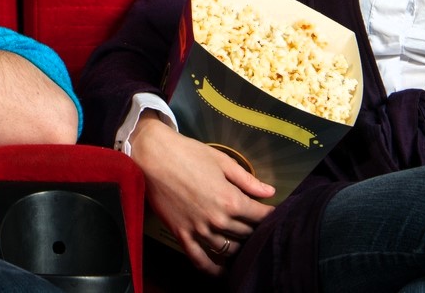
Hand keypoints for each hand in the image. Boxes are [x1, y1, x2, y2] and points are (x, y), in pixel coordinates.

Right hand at [129, 113, 274, 276]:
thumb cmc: (187, 153)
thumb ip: (247, 180)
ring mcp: (199, 229)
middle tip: (256, 225)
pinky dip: (212, 269)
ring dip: (238, 246)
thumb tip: (269, 192)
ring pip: (228, 248)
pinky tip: (221, 271)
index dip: (270, 214)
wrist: (152, 155)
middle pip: (246, 233)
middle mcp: (217, 219)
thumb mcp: (221, 161)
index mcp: (230, 199)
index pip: (260, 216)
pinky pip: (200, 259)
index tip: (272, 213)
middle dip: (254, 229)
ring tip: (241, 241)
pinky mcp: (182, 234)